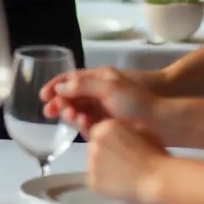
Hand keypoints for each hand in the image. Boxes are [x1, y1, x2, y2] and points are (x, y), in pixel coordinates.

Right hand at [41, 66, 158, 135]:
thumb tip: (60, 88)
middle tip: (50, 113)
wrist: (159, 123)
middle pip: (72, 96)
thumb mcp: (108, 87)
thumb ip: (83, 85)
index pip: (71, 78)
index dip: (55, 86)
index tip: (43, 97)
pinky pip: (88, 125)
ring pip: (78, 111)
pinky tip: (84, 125)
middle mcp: (99, 92)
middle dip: (59, 103)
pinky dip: (82, 124)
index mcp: (100, 78)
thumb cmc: (136, 101)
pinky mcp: (106, 125)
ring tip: (72, 117)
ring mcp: (102, 109)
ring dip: (70, 114)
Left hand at [88, 119, 168, 203]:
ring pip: (94, 164)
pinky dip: (104, 183)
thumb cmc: (154, 153)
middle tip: (123, 161)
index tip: (121, 147)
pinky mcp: (93, 182)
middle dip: (105, 152)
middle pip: (94, 146)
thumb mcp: (141, 128)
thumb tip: (116, 128)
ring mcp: (92, 163)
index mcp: (106, 127)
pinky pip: (95, 181)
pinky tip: (119, 184)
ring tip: (123, 173)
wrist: (157, 178)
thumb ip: (123, 125)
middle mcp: (95, 143)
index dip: (110, 139)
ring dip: (103, 167)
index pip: (98, 130)